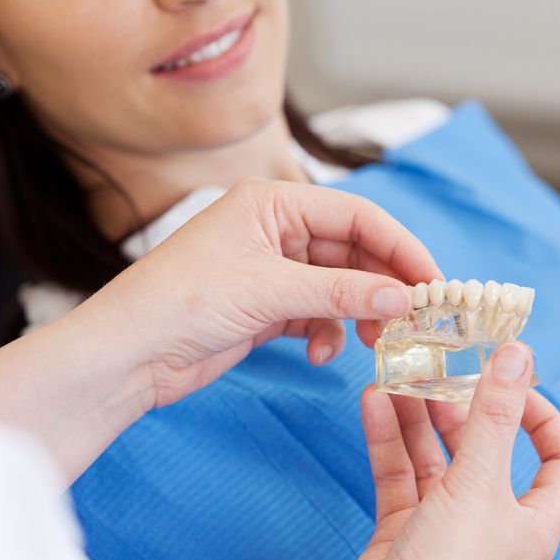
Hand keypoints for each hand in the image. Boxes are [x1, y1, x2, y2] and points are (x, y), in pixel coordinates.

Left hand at [100, 178, 439, 407]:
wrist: (126, 356)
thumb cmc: (180, 302)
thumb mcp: (268, 291)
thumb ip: (341, 292)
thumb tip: (404, 297)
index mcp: (272, 203)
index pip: (356, 216)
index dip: (399, 246)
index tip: (432, 281)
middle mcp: (275, 230)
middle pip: (353, 252)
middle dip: (382, 286)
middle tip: (415, 318)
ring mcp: (272, 271)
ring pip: (339, 287)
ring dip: (359, 314)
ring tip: (376, 341)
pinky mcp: (267, 308)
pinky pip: (318, 315)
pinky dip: (329, 334)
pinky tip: (323, 354)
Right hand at [320, 343, 559, 559]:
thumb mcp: (478, 484)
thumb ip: (494, 416)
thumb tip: (520, 354)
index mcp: (533, 522)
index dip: (545, 419)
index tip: (512, 385)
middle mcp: (494, 525)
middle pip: (490, 453)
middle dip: (466, 410)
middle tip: (443, 371)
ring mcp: (447, 531)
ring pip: (437, 462)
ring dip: (418, 419)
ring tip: (399, 377)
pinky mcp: (405, 536)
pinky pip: (401, 478)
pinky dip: (389, 441)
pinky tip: (374, 404)